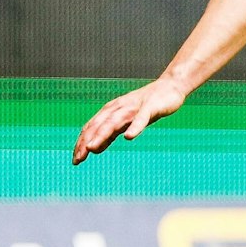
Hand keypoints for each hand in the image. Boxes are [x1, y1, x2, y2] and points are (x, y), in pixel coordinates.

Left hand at [73, 78, 187, 163]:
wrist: (170, 87)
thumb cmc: (146, 106)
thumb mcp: (124, 122)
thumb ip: (110, 133)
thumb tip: (93, 148)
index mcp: (111, 111)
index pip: (91, 127)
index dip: (81, 143)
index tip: (75, 160)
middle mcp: (118, 108)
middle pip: (99, 126)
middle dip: (86, 142)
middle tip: (78, 159)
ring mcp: (134, 108)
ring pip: (114, 122)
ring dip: (102, 135)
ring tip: (92, 148)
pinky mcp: (150, 107)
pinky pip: (141, 119)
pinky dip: (134, 127)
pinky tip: (129, 137)